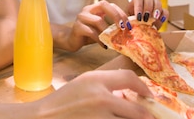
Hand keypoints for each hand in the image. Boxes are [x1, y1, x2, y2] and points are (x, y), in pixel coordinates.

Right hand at [30, 70, 153, 118]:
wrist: (44, 117)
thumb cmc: (64, 99)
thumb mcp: (84, 83)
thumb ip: (105, 86)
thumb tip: (127, 96)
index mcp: (96, 80)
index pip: (128, 78)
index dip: (143, 87)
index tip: (149, 95)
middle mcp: (101, 98)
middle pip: (138, 111)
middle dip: (146, 117)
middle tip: (150, 116)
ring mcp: (99, 118)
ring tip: (133, 118)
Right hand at [56, 0, 129, 51]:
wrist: (72, 41)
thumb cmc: (89, 34)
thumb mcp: (101, 28)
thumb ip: (111, 26)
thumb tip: (129, 31)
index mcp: (95, 7)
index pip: (110, 5)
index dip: (120, 13)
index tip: (129, 25)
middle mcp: (87, 9)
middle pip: (103, 5)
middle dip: (116, 15)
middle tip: (123, 27)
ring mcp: (81, 17)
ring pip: (98, 20)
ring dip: (108, 31)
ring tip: (113, 40)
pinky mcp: (77, 27)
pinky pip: (91, 32)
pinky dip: (99, 39)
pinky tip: (103, 46)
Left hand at [128, 0, 167, 29]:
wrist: (140, 31)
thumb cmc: (132, 24)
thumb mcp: (128, 21)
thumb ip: (128, 21)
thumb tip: (127, 24)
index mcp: (136, 1)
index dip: (138, 7)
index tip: (138, 17)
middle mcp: (145, 0)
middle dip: (147, 7)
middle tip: (146, 18)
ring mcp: (155, 4)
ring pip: (157, 1)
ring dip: (156, 9)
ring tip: (154, 18)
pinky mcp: (162, 12)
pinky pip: (165, 10)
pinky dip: (164, 15)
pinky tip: (161, 20)